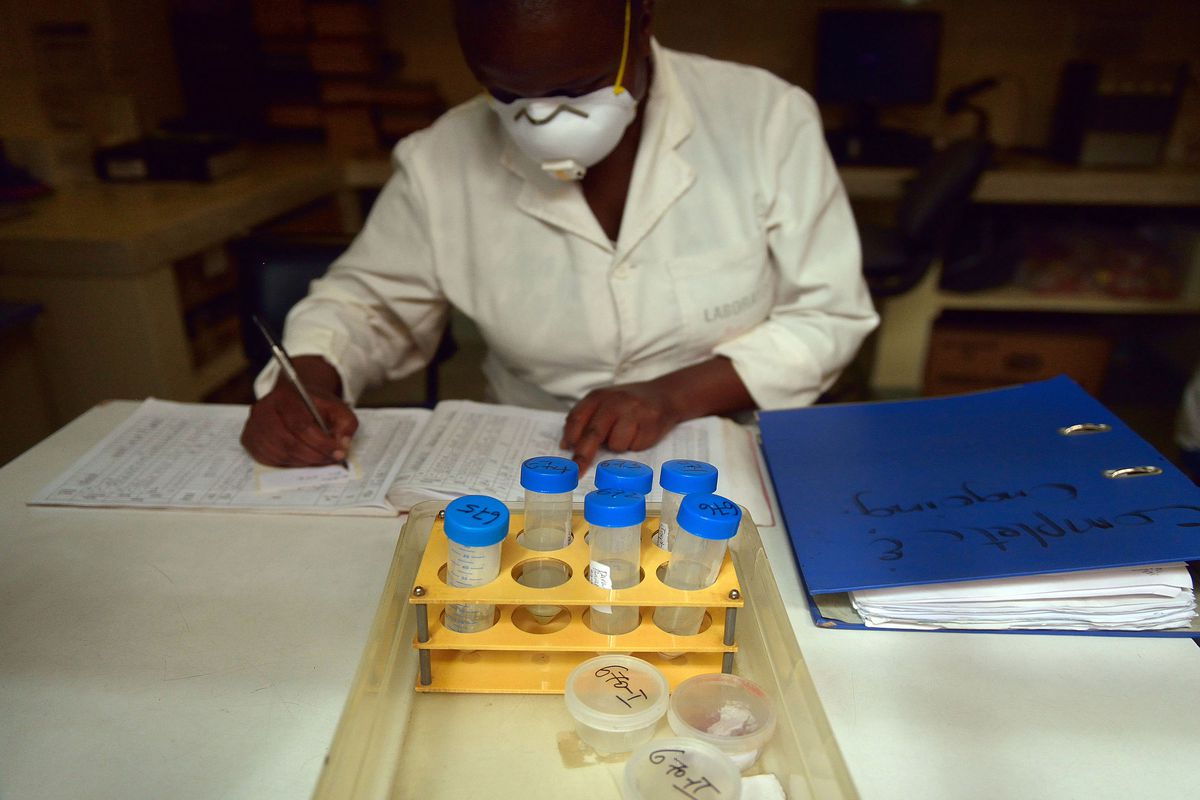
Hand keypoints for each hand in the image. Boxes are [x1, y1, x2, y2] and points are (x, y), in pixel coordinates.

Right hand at [240, 356, 358, 466]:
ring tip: (319, 460)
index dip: (321, 443)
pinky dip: (287, 463)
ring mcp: (253, 425)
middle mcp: (263, 409)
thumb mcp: (337, 407)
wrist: (295, 399)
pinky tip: (302, 459)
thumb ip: (346, 423)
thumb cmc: (315, 406)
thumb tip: (343, 444)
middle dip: (313, 455)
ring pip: (278, 453)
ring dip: (302, 462)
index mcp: (284, 395)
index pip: (301, 425)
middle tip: (330, 460)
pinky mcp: (248, 439)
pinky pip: (267, 459)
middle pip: (288, 441)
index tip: (338, 452)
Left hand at [560, 381, 681, 472]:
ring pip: (616, 444)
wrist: (664, 395)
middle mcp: (615, 401)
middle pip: (594, 433)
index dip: (570, 436)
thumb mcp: (603, 404)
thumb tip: (567, 444)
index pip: (578, 417)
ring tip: (626, 433)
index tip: (565, 451)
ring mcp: (634, 411)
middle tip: (577, 471)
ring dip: (618, 446)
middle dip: (583, 456)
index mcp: (598, 396)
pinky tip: (639, 432)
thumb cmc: (627, 404)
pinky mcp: (651, 423)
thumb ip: (584, 420)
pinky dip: (635, 445)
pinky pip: (635, 447)